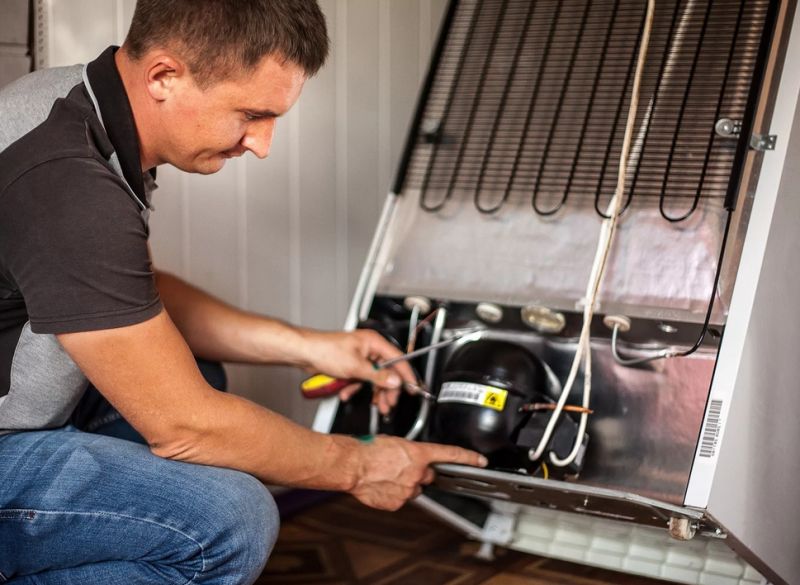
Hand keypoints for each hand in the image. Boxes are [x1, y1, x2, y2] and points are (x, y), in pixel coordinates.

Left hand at [303, 330, 416, 413]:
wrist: (304, 353)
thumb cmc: (325, 350)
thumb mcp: (355, 367)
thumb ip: (378, 376)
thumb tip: (395, 381)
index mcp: (374, 342)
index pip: (398, 359)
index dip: (406, 375)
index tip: (413, 388)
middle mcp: (369, 348)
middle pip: (387, 371)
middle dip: (388, 389)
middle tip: (390, 403)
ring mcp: (360, 357)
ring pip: (374, 378)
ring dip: (373, 392)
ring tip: (377, 404)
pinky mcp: (351, 365)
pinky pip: (361, 379)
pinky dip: (356, 388)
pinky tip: (348, 393)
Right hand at [350, 436, 487, 510]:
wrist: (351, 464)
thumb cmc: (368, 449)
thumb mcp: (394, 442)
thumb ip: (409, 452)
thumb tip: (410, 456)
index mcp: (419, 454)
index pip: (450, 454)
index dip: (468, 458)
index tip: (480, 461)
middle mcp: (417, 472)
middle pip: (428, 475)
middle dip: (419, 472)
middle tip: (401, 467)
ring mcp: (408, 489)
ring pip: (413, 488)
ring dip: (405, 483)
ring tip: (386, 474)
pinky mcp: (397, 503)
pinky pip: (400, 499)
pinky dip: (393, 493)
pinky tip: (382, 484)